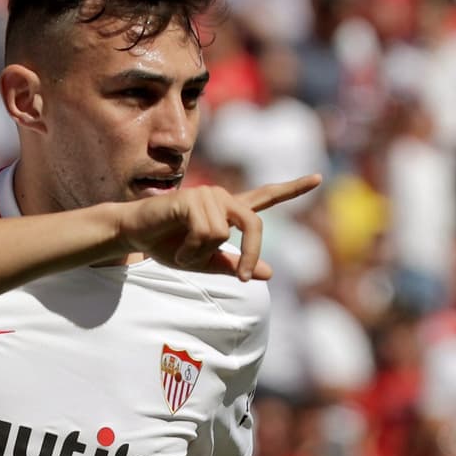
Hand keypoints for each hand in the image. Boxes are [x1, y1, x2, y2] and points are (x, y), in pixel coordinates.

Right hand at [117, 175, 320, 281]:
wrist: (136, 234)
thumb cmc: (168, 245)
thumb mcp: (204, 262)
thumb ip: (234, 264)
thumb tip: (269, 273)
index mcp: (229, 211)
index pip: (266, 197)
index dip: (293, 189)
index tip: (318, 178)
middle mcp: (223, 198)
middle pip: (254, 224)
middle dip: (251, 254)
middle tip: (241, 277)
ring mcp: (207, 195)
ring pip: (222, 235)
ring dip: (201, 253)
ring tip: (184, 250)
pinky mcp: (192, 198)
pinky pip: (206, 232)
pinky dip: (191, 249)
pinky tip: (178, 245)